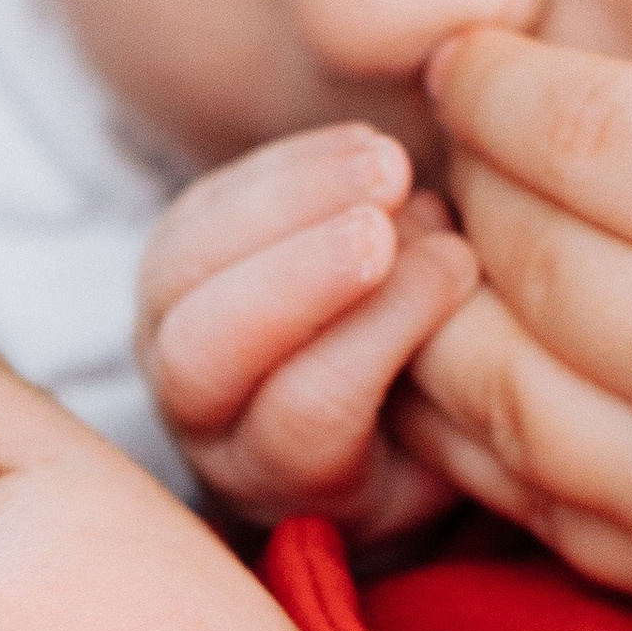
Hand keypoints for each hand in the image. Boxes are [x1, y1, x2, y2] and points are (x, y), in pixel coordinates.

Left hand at [137, 124, 480, 540]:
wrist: (380, 417)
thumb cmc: (444, 437)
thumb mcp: (468, 447)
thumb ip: (466, 382)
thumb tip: (453, 266)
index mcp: (284, 485)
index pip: (303, 416)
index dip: (375, 336)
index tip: (455, 267)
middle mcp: (204, 426)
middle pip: (207, 351)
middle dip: (296, 275)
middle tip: (386, 222)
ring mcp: (164, 344)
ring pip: (182, 268)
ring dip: (286, 201)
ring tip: (386, 163)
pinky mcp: (169, 267)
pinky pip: (198, 208)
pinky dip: (279, 168)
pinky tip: (362, 145)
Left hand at [395, 25, 631, 630]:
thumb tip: (611, 87)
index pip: (586, 134)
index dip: (494, 85)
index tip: (466, 59)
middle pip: (528, 253)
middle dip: (473, 181)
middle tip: (473, 143)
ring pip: (494, 389)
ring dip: (447, 308)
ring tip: (462, 248)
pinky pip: (532, 499)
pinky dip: (482, 425)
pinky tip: (497, 358)